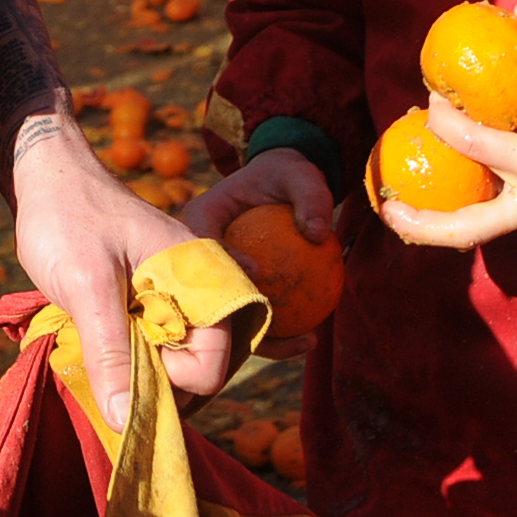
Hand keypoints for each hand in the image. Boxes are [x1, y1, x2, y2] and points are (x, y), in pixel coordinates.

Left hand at [12, 131, 236, 428]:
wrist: (47, 178)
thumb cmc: (67, 219)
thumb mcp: (86, 287)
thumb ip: (110, 353)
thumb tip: (126, 422)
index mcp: (199, 277)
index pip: (213, 362)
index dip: (172, 383)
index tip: (124, 374)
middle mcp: (198, 288)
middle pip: (201, 368)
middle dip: (158, 385)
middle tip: (108, 377)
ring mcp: (176, 295)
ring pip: (177, 361)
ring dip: (142, 375)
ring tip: (101, 365)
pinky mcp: (154, 300)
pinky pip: (157, 345)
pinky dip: (133, 360)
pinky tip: (103, 356)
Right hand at [183, 148, 337, 358]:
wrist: (282, 186)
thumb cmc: (287, 177)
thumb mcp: (302, 176)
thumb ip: (311, 197)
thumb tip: (318, 233)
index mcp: (200, 217)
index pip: (202, 244)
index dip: (223, 266)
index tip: (258, 274)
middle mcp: (197, 254)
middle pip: (206, 293)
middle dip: (236, 320)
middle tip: (279, 325)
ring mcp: (212, 279)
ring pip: (229, 317)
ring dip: (261, 338)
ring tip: (303, 341)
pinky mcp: (232, 294)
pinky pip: (252, 318)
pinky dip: (278, 333)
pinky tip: (311, 339)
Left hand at [378, 1, 516, 248]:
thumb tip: (514, 11)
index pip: (471, 146)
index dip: (440, 120)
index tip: (430, 98)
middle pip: (468, 228)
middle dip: (421, 224)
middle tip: (385, 204)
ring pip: (491, 221)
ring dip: (457, 205)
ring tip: (421, 185)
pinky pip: (515, 219)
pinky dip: (491, 202)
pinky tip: (471, 181)